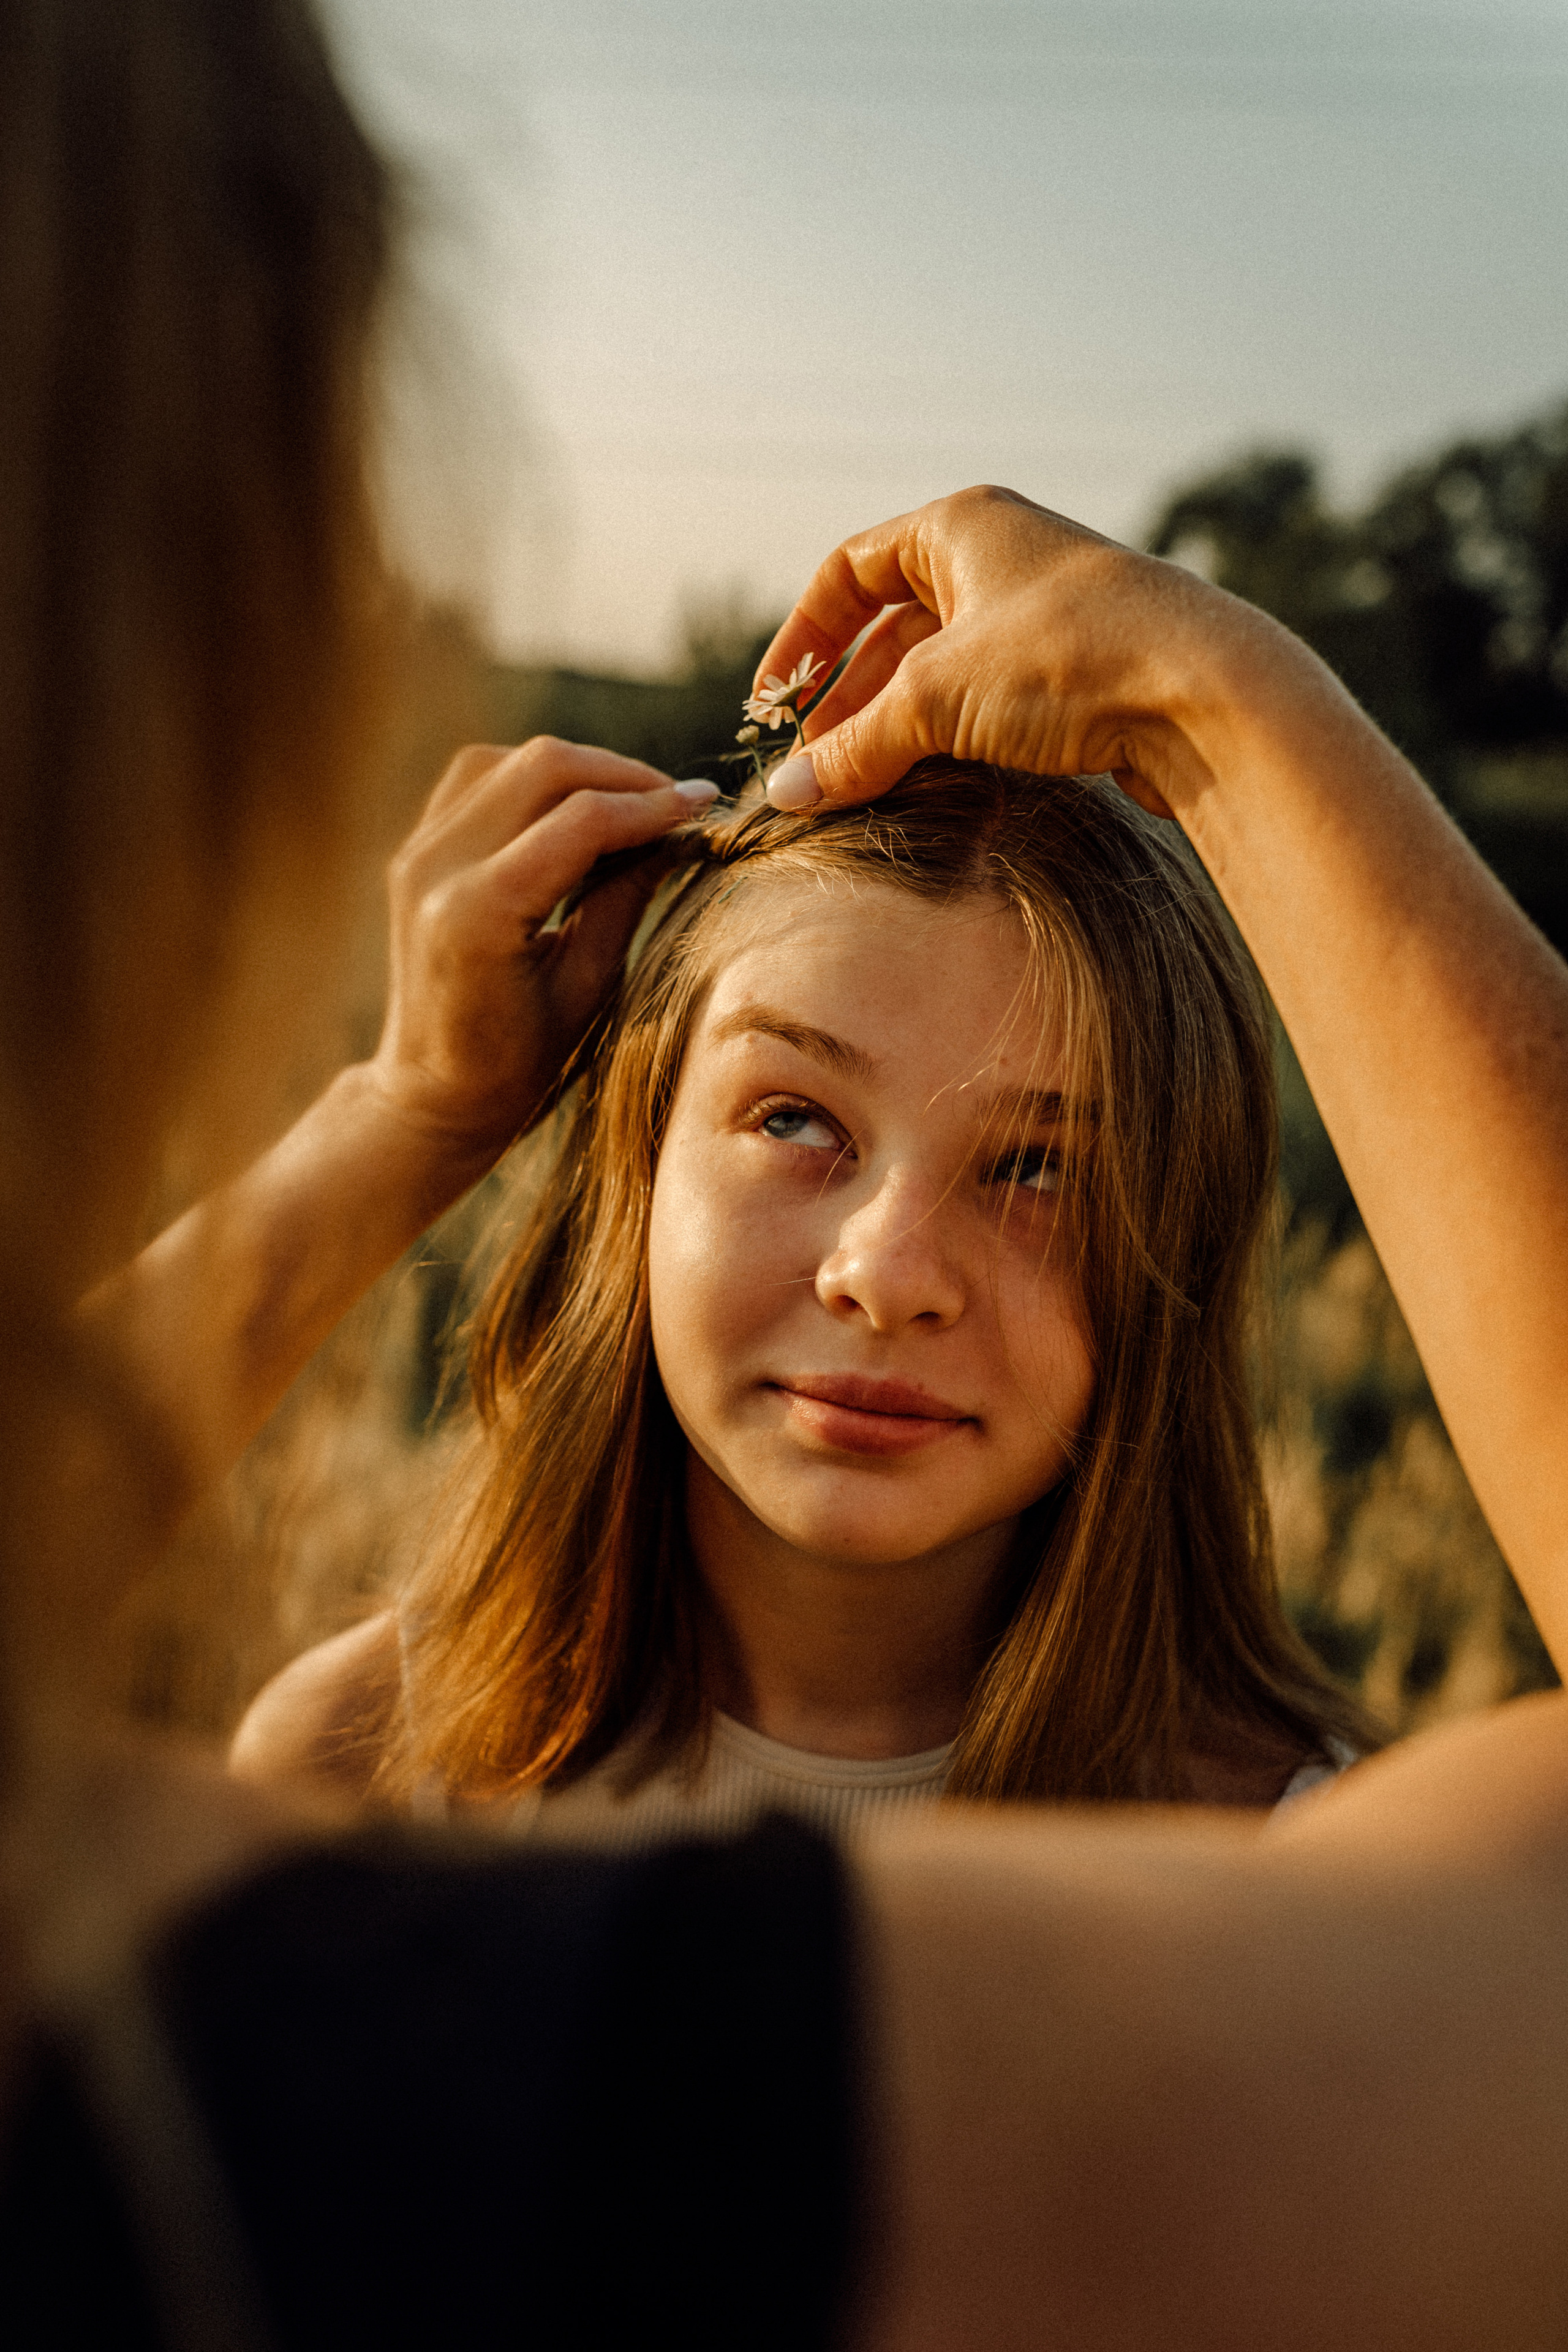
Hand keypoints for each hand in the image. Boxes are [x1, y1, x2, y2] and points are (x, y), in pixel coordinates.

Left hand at [368, 738, 714, 1163]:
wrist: (431, 1088)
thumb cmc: (517, 1060)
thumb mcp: (587, 987)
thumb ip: (624, 898)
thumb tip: (677, 831)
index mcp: (476, 915)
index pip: (581, 821)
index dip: (652, 805)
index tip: (704, 803)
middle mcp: (436, 868)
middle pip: (542, 768)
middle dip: (621, 776)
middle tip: (675, 803)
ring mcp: (417, 852)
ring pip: (508, 760)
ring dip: (579, 771)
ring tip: (631, 806)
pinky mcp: (414, 849)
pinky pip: (478, 779)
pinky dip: (534, 781)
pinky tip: (575, 810)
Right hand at [751, 484, 1307, 821]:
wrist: (1209, 696)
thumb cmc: (1071, 662)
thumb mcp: (937, 700)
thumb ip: (855, 747)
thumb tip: (787, 795)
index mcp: (962, 528)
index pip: (851, 571)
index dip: (803, 638)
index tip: (773, 706)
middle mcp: (1005, 561)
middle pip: (894, 628)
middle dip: (847, 698)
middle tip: (815, 768)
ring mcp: (1046, 619)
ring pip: (944, 672)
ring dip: (897, 728)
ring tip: (862, 788)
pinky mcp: (1081, 676)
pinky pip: (992, 705)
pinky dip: (953, 743)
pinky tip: (931, 789)